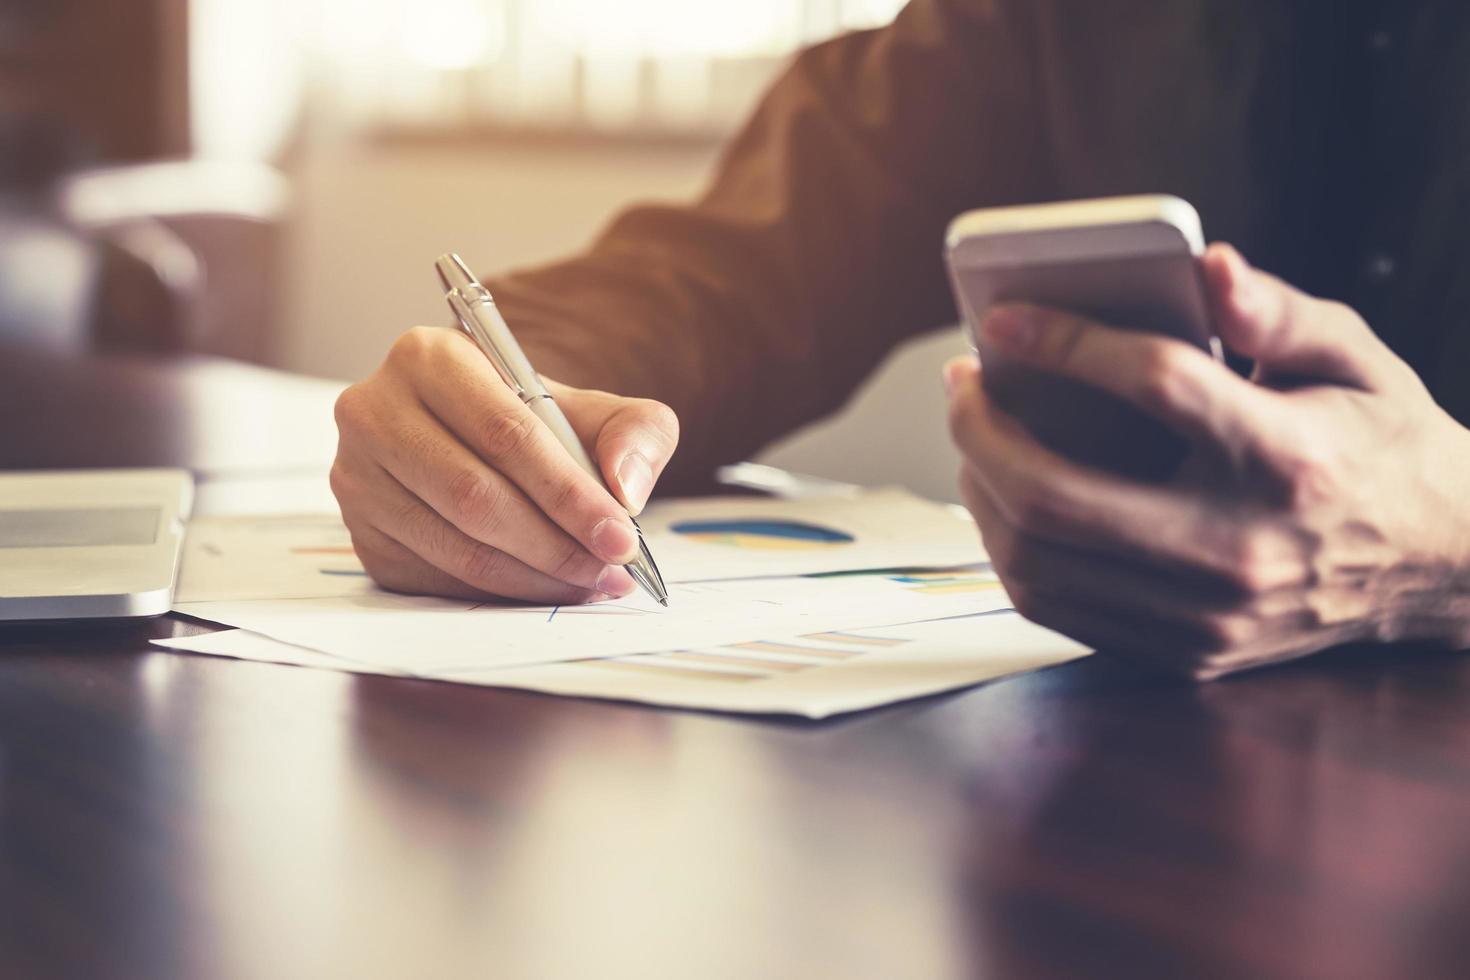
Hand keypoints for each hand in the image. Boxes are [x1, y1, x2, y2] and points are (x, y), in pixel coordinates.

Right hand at [331, 326, 678, 602]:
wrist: (477, 440)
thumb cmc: (540, 422)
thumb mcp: (599, 409)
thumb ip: (636, 432)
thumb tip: (625, 489)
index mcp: (430, 357)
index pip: (505, 434)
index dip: (568, 493)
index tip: (621, 537)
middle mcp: (375, 411)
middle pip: (474, 495)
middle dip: (555, 544)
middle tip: (610, 571)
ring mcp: (358, 476)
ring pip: (455, 544)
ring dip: (533, 577)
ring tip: (588, 585)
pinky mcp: (361, 533)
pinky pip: (435, 577)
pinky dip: (499, 593)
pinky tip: (543, 588)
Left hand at [945, 244, 1469, 677]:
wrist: (1440, 566)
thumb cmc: (1381, 444)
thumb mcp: (1356, 355)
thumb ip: (1277, 310)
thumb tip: (1208, 266)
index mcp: (1290, 457)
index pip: (1156, 385)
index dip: (1064, 342)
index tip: (1003, 320)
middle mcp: (1243, 549)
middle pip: (1058, 497)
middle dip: (980, 432)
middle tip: (964, 383)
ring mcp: (1208, 617)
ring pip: (1040, 564)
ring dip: (981, 492)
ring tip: (975, 435)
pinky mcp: (1186, 654)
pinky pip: (1058, 607)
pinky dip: (1011, 547)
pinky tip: (1006, 495)